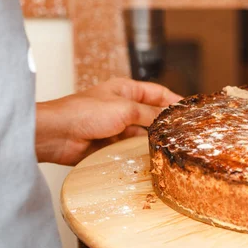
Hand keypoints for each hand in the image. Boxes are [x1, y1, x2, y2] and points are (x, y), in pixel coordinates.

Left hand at [35, 78, 181, 165]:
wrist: (57, 134)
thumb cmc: (85, 112)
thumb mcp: (125, 109)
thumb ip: (149, 114)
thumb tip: (167, 119)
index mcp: (125, 90)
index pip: (157, 93)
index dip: (174, 100)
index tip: (190, 110)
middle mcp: (121, 106)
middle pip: (150, 114)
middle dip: (165, 123)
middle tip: (184, 133)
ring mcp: (115, 126)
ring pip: (141, 133)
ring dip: (151, 139)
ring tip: (170, 147)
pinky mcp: (108, 144)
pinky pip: (129, 148)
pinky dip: (138, 152)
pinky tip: (149, 157)